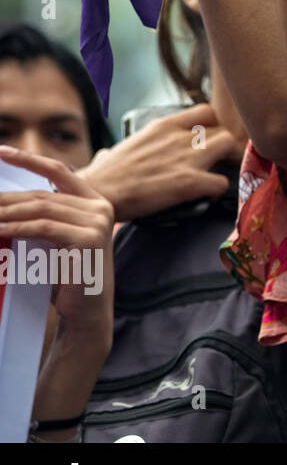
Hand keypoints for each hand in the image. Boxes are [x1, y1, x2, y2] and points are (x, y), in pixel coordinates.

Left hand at [0, 146, 113, 339]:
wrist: (86, 313)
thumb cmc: (66, 278)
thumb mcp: (54, 240)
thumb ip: (42, 218)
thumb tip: (3, 203)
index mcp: (94, 202)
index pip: (59, 171)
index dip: (29, 159)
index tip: (1, 151)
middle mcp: (100, 207)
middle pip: (42, 194)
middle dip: (5, 198)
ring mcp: (98, 221)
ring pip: (41, 208)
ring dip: (5, 212)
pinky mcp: (89, 238)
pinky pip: (43, 226)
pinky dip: (16, 227)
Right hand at [80, 104, 237, 221]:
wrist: (96, 194)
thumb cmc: (103, 176)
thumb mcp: (119, 148)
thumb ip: (126, 148)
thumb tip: (107, 155)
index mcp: (163, 126)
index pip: (206, 111)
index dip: (215, 126)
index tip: (211, 141)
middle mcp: (178, 137)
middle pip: (223, 130)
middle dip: (227, 146)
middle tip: (222, 163)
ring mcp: (186, 158)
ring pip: (230, 146)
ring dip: (230, 162)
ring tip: (220, 174)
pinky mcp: (189, 182)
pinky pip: (222, 183)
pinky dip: (220, 191)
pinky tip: (208, 196)